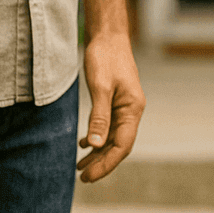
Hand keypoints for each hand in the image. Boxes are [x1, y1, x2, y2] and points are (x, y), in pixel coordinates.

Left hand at [77, 32, 145, 183]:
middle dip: (102, 163)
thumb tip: (97, 145)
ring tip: (81, 167)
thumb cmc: (105, 58)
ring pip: (113, 137)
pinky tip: (85, 143)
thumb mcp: (100, 88)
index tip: (88, 176)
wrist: (108, 35)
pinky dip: (98, 138)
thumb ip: (99, 117)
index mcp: (133, 109)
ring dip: (98, 153)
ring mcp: (125, 106)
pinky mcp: (116, 101)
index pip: (122, 145)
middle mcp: (132, 110)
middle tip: (82, 177)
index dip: (106, 163)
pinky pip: (109, 126)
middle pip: (119, 145)